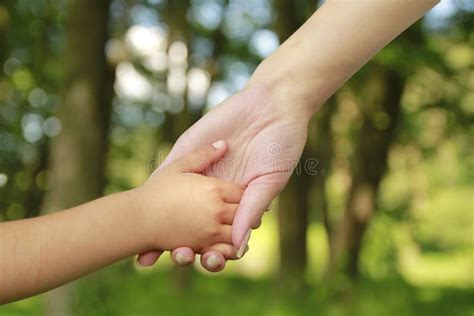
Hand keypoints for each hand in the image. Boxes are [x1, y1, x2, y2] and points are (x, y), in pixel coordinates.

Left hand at [137, 83, 308, 270]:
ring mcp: (200, 172)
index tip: (206, 263)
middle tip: (178, 257)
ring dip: (162, 226)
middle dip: (185, 243)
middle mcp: (213, 191)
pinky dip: (155, 190)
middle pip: (193, 225)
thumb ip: (250, 212)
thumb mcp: (268, 182)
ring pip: (175, 205)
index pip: (219, 234)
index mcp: (235, 203)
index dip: (212, 251)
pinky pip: (168, 172)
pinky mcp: (188, 151)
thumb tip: (238, 249)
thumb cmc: (280, 145)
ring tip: (153, 246)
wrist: (274, 105)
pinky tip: (143, 208)